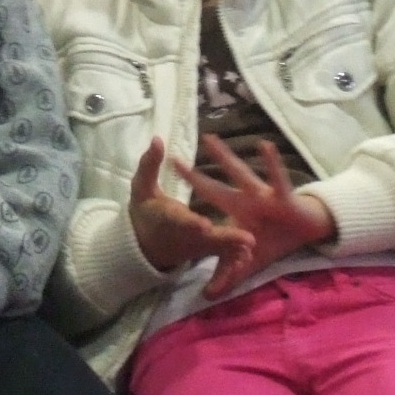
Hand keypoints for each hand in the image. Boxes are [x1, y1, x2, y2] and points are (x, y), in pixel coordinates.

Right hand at [127, 138, 253, 275]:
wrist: (146, 247)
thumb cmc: (146, 212)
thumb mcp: (141, 188)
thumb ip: (149, 165)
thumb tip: (157, 139)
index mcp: (168, 219)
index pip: (180, 220)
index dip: (192, 223)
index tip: (204, 225)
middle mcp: (185, 235)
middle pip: (206, 238)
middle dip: (225, 238)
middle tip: (247, 239)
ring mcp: (198, 246)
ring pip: (218, 248)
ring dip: (236, 247)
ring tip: (254, 244)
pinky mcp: (208, 251)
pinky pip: (222, 254)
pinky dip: (234, 256)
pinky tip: (251, 254)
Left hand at [174, 136, 335, 299]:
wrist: (307, 229)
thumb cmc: (275, 238)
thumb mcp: (249, 261)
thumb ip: (228, 275)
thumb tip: (207, 296)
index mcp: (234, 212)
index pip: (205, 211)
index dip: (186, 210)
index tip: (164, 203)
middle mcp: (244, 200)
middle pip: (214, 188)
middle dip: (195, 179)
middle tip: (173, 162)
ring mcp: (262, 196)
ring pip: (239, 174)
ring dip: (224, 159)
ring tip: (209, 139)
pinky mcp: (283, 197)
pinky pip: (277, 179)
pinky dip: (272, 164)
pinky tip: (265, 146)